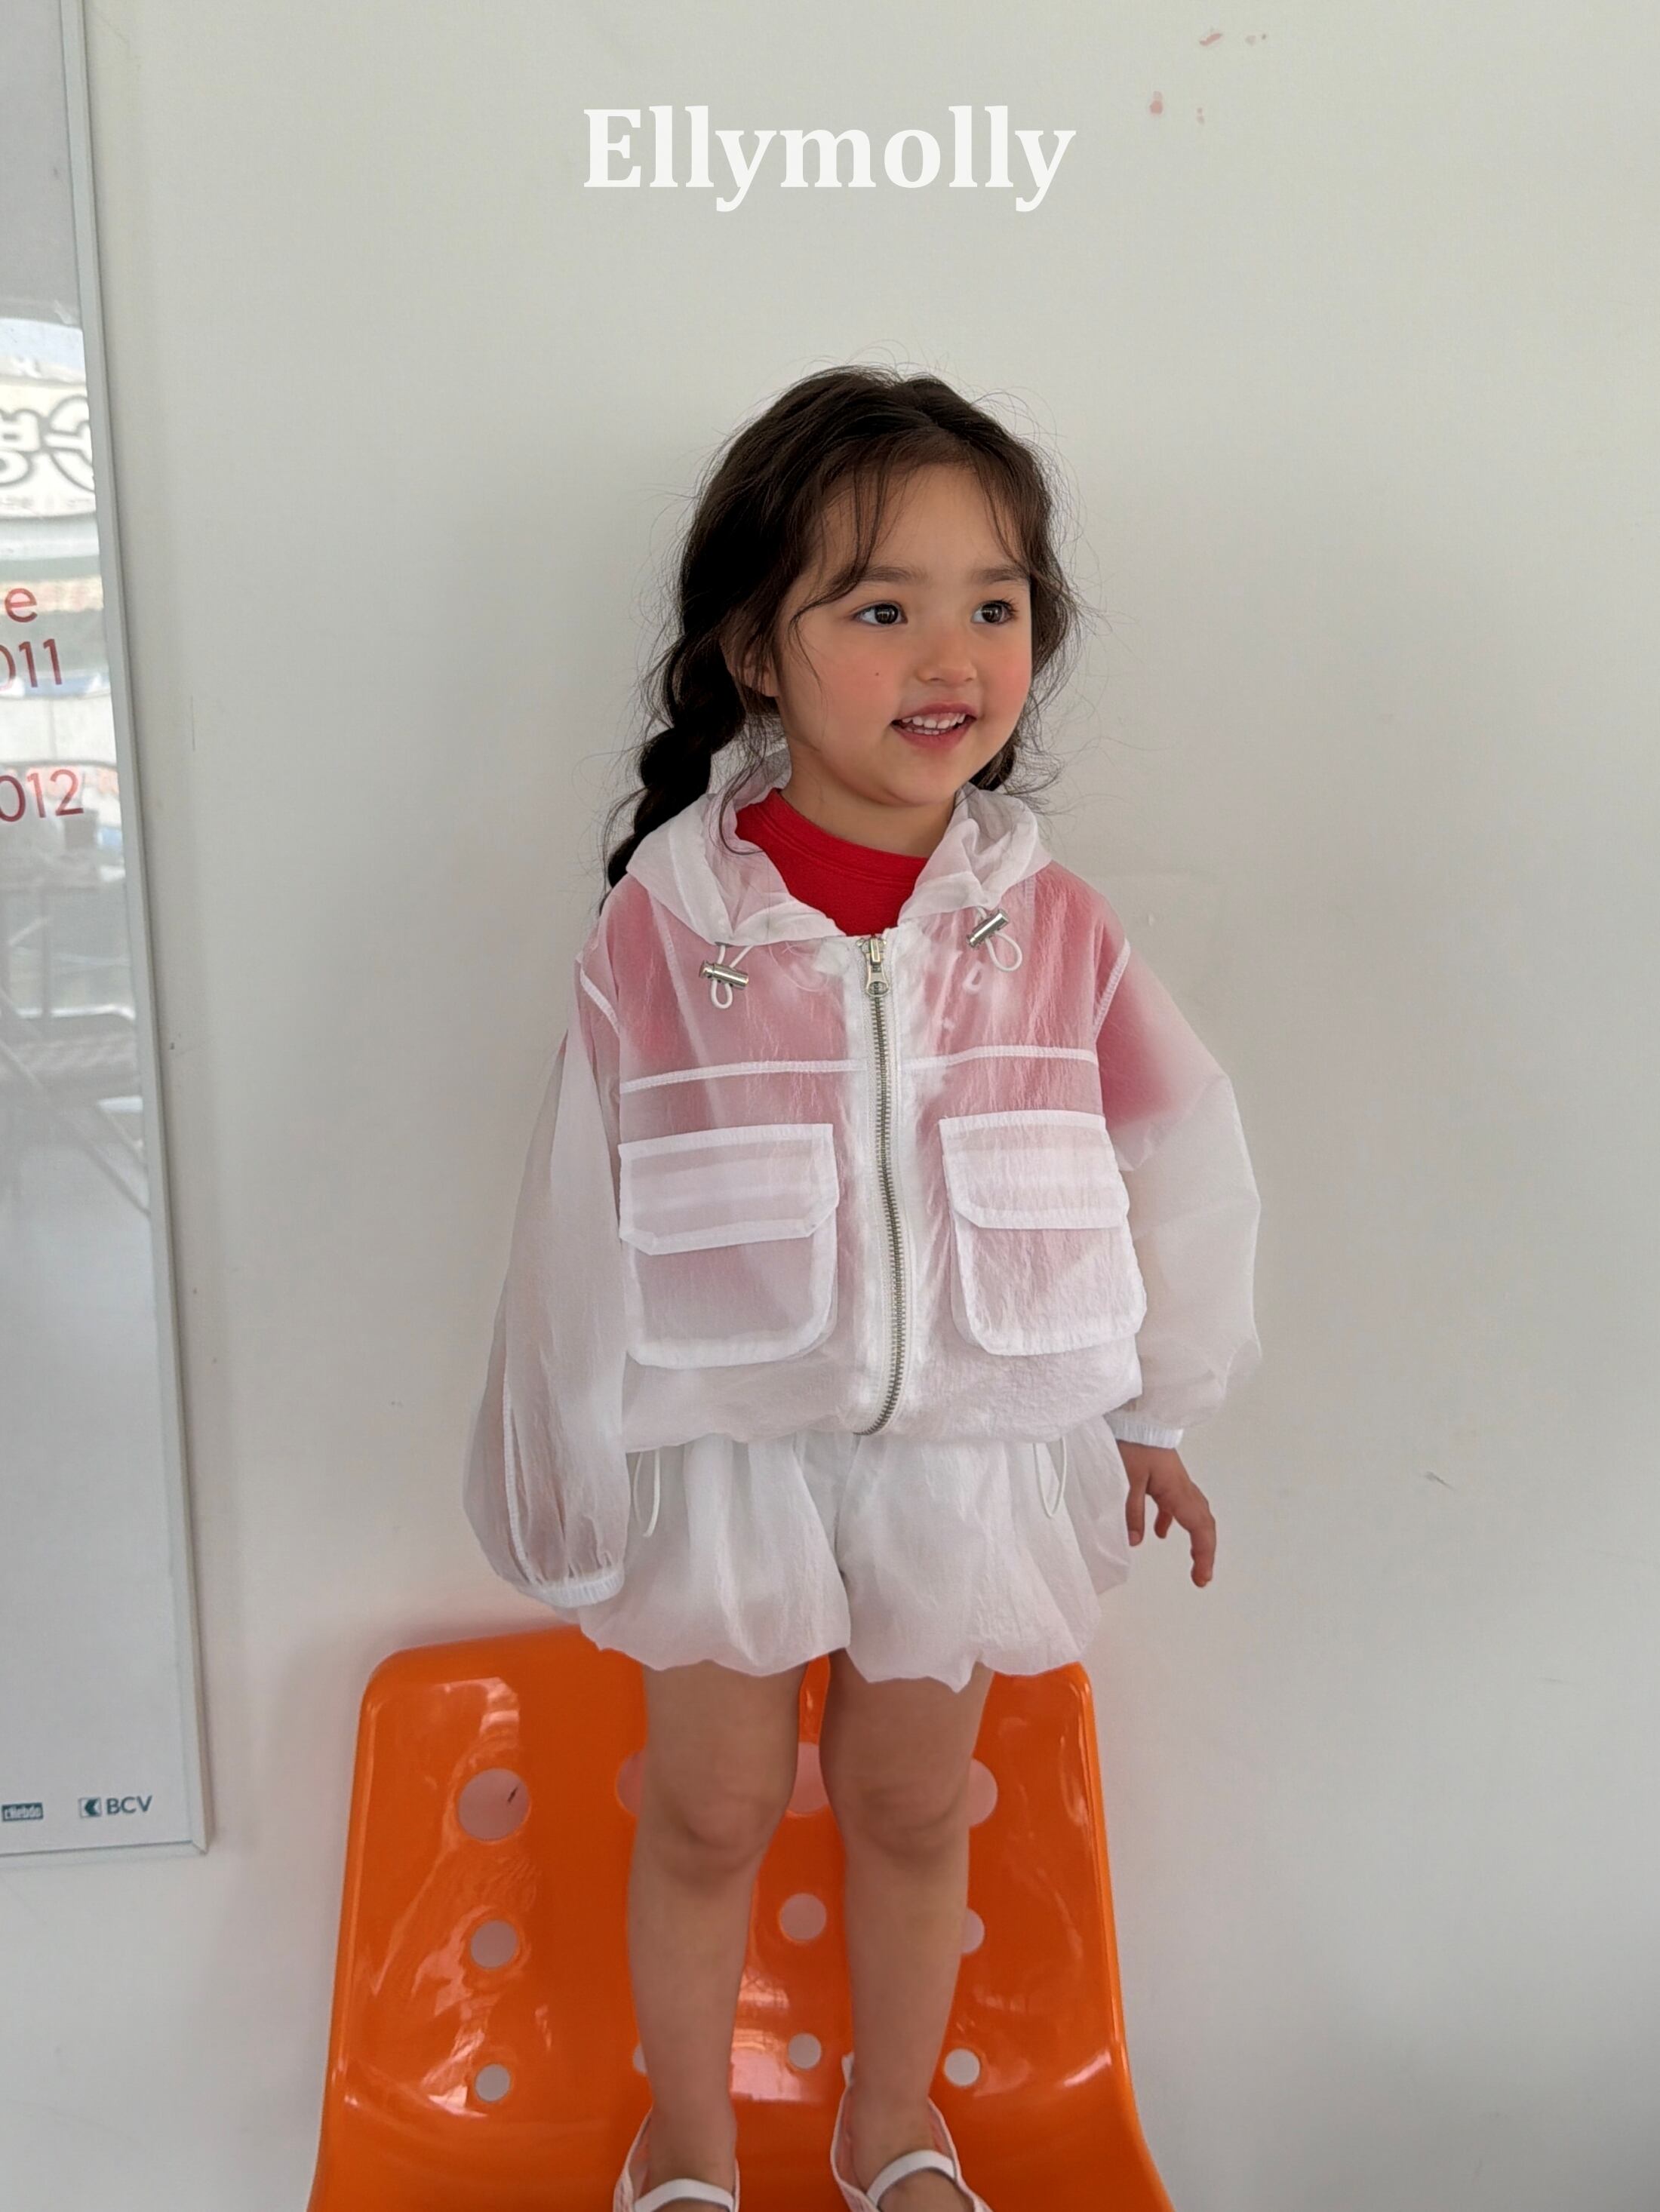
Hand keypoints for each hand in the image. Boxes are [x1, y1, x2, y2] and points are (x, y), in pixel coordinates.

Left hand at [1118, 1443, 1216, 1587]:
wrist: (1133, 1415)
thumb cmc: (1132, 1442)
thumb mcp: (1127, 1479)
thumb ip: (1131, 1511)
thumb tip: (1136, 1541)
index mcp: (1177, 1490)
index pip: (1199, 1528)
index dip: (1204, 1554)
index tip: (1202, 1578)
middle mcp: (1182, 1487)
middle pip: (1204, 1523)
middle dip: (1206, 1550)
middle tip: (1202, 1576)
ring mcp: (1176, 1481)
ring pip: (1194, 1513)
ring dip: (1196, 1537)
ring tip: (1193, 1560)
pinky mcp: (1166, 1476)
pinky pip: (1177, 1504)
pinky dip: (1173, 1521)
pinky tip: (1159, 1533)